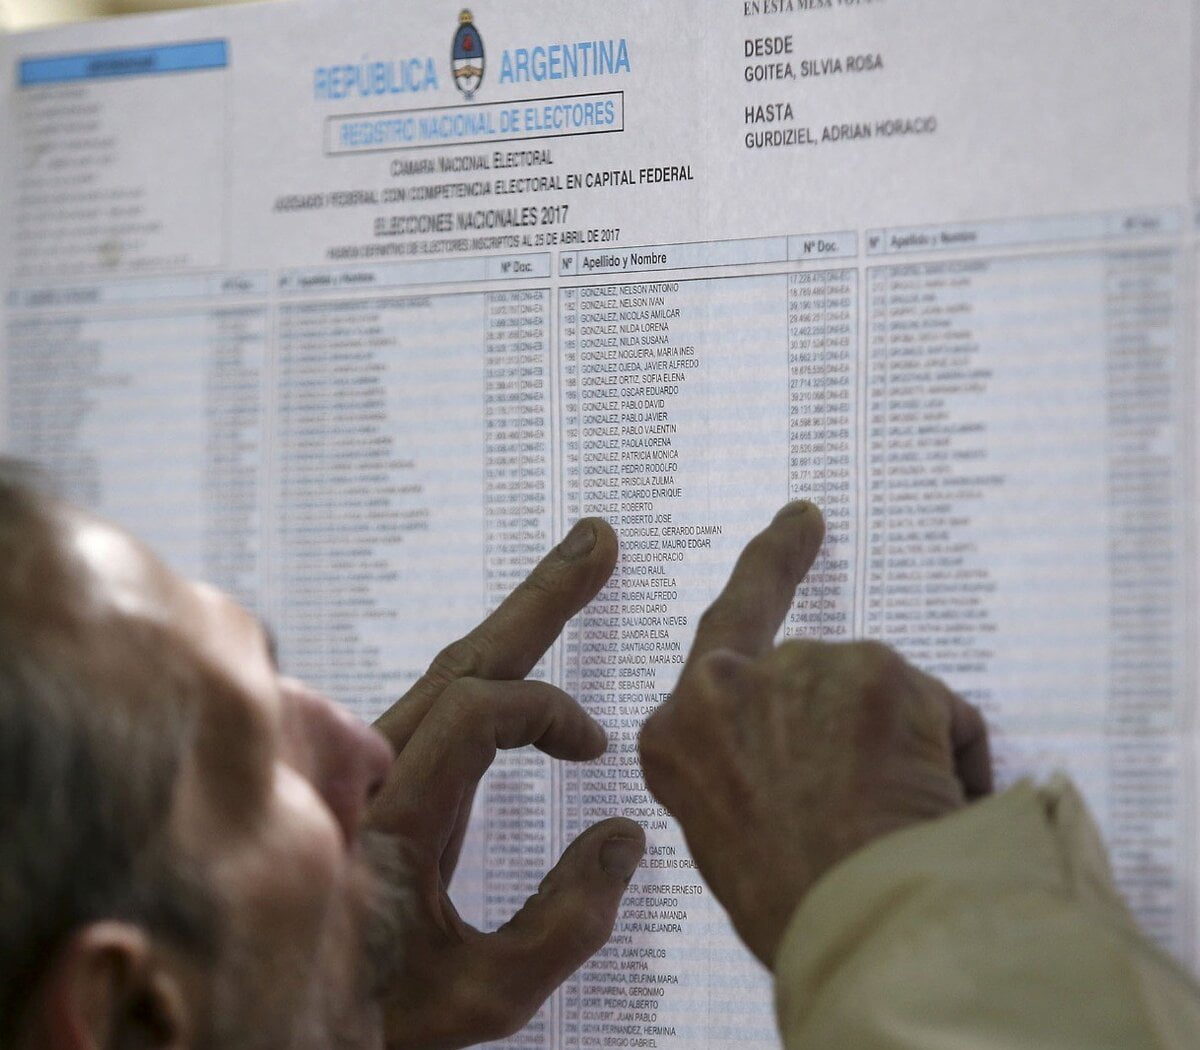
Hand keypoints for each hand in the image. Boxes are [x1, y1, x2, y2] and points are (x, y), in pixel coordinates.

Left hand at [368, 519, 645, 1048]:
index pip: (476, 712)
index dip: (546, 712)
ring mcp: (372, 775)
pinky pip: (438, 707)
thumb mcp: (482, 994)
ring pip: (446, 676)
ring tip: (573, 569)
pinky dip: (490, 671)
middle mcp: (374, 780)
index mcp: (392, 821)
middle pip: (459, 663)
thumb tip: (623, 837)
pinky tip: (519, 657)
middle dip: (537, 602)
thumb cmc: (371, 1014)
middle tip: (596, 542)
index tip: (594, 748)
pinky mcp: (381, 783)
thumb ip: (563, 925)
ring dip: (515, 623)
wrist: (277, 1028)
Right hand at [639, 502, 991, 968]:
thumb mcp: (731, 835)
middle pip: (809, 670)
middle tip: (883, 781)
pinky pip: (934, 710)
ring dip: (900, 745)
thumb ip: (747, 766)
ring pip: (875, 689)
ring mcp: (800, 670)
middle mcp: (724, 686)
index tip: (802, 521)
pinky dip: (950, 756)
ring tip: (899, 826)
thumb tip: (808, 753)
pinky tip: (937, 808)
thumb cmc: (797, 908)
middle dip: (849, 710)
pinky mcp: (876, 671)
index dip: (771, 570)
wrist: (854, 934)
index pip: (722, 639)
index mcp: (677, 736)